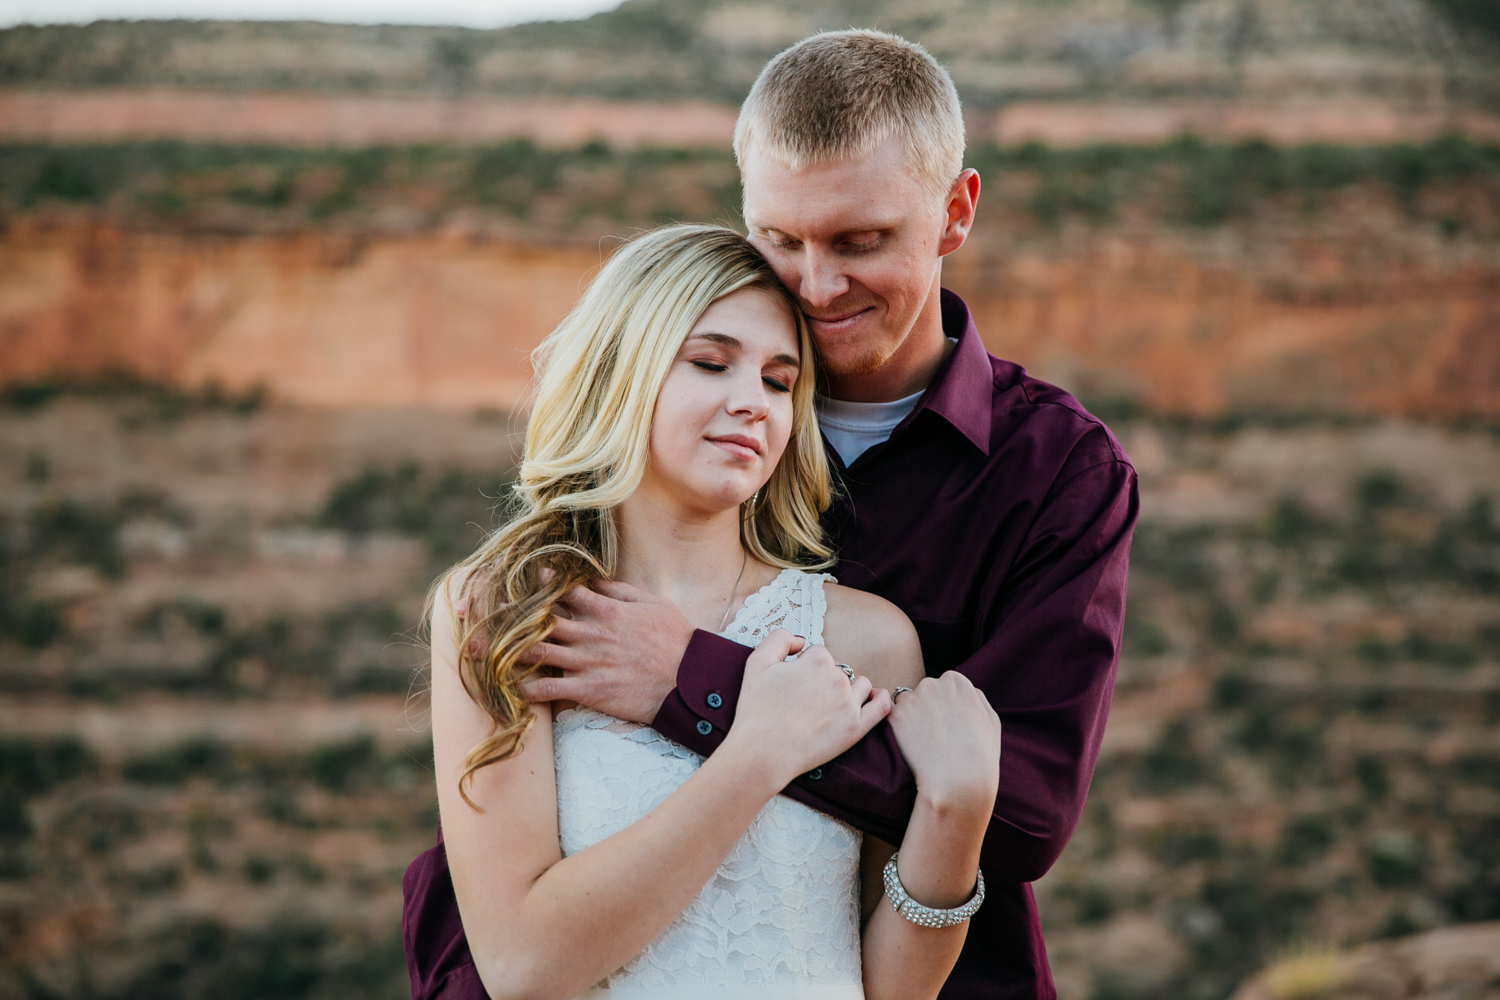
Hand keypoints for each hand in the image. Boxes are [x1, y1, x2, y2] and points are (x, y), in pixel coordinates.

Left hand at [484, 579, 695, 723]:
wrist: (690, 680)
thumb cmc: (676, 639)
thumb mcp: (653, 604)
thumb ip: (621, 591)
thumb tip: (594, 580)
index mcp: (606, 610)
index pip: (564, 591)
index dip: (541, 584)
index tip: (523, 579)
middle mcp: (591, 633)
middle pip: (542, 619)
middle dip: (512, 615)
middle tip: (486, 611)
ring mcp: (588, 662)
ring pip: (539, 652)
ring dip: (509, 650)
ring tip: (484, 649)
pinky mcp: (590, 690)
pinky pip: (551, 689)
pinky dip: (528, 688)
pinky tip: (510, 689)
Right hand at [721, 629, 892, 786]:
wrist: (762, 753)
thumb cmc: (756, 710)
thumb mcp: (756, 662)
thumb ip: (779, 638)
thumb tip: (801, 640)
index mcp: (816, 661)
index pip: (819, 654)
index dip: (804, 666)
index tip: (793, 683)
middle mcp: (837, 679)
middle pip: (838, 669)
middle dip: (824, 680)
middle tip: (804, 700)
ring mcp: (850, 704)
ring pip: (860, 684)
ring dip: (849, 689)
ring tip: (828, 705)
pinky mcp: (857, 728)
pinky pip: (882, 706)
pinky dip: (880, 698)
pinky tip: (873, 698)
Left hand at [887, 672, 1000, 817]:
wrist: (960, 782)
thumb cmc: (980, 756)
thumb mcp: (991, 721)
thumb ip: (976, 698)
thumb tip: (964, 690)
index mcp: (957, 681)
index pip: (944, 684)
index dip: (945, 706)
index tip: (949, 724)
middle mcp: (933, 684)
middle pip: (924, 691)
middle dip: (927, 708)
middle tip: (936, 736)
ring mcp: (913, 699)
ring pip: (906, 703)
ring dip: (910, 717)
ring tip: (924, 743)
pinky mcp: (896, 716)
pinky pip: (891, 718)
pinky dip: (897, 729)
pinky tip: (911, 745)